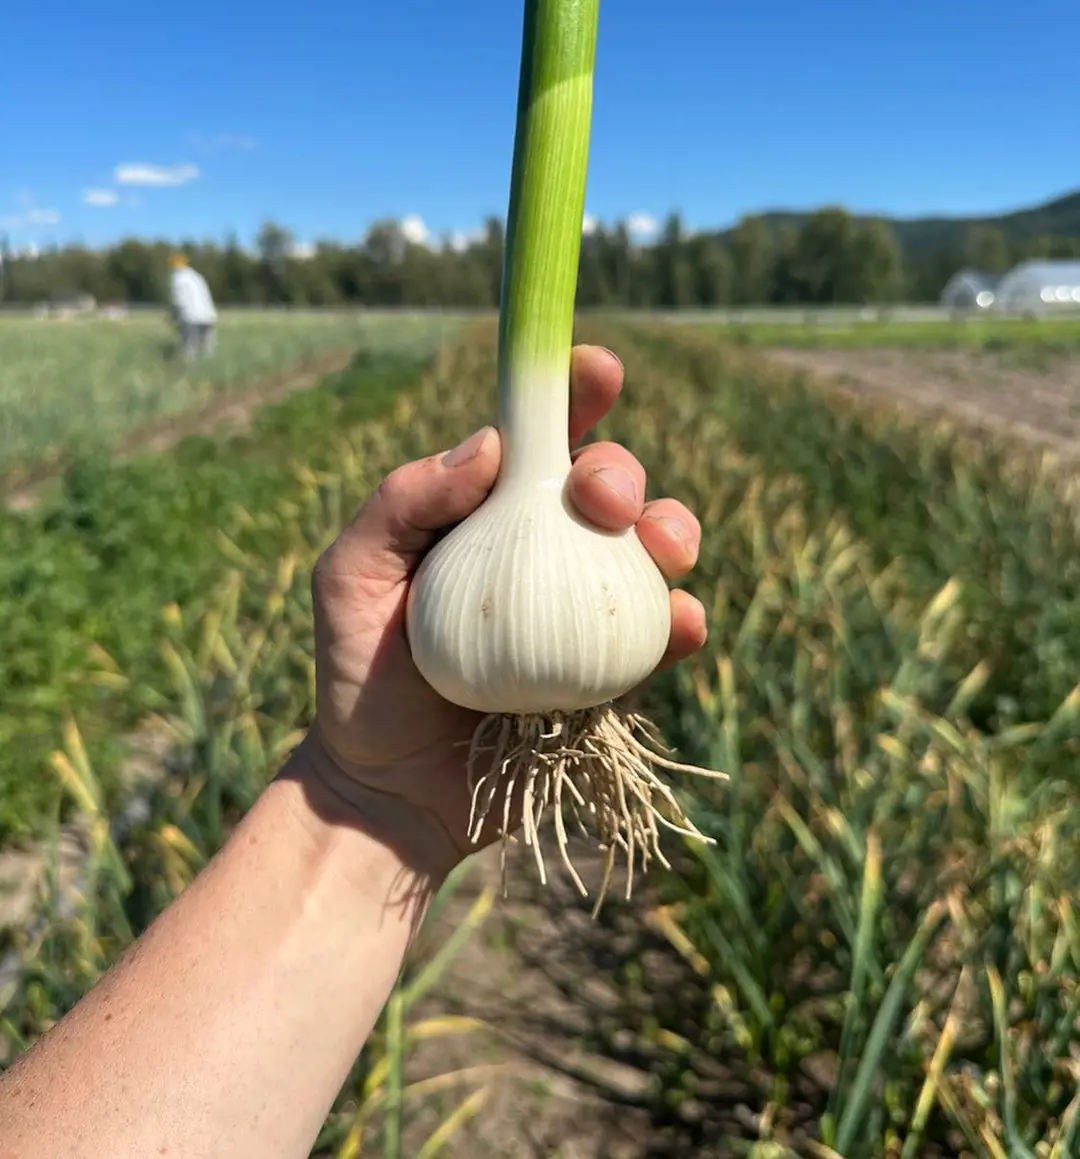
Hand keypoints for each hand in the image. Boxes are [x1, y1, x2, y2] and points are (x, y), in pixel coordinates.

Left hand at [297, 345, 706, 879]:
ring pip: (648, 548)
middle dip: (620, 472)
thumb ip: (402, 503)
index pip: (536, 440)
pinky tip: (680, 622)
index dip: (572, 395)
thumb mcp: (351, 578)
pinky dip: (680, 621)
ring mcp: (580, 610)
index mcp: (485, 515)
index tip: (597, 370)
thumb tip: (490, 443)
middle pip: (604, 486)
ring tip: (662, 547)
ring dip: (669, 530)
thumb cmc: (360, 674)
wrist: (386, 790)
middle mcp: (541, 550)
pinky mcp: (609, 672)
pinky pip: (659, 636)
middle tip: (602, 499)